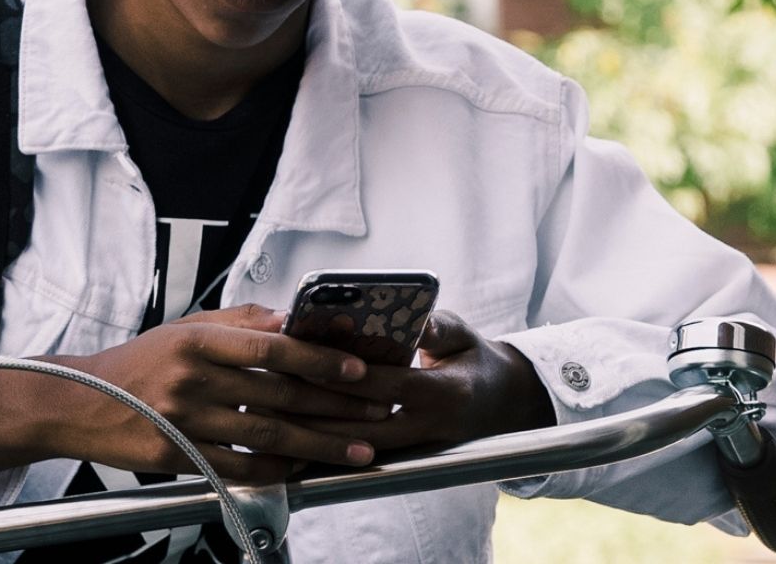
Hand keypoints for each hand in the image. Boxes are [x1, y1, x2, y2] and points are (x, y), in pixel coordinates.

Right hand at [0, 305, 393, 480]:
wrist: (78, 402)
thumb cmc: (136, 363)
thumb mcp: (183, 326)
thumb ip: (238, 321)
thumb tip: (290, 317)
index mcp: (198, 340)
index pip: (273, 347)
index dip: (320, 357)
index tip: (357, 367)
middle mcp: (193, 378)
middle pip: (281, 395)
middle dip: (337, 406)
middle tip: (377, 411)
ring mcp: (185, 419)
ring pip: (269, 435)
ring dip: (321, 445)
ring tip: (358, 449)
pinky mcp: (178, 455)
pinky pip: (240, 466)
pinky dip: (277, 471)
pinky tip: (306, 471)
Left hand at [290, 311, 555, 454]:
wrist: (500, 404)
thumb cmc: (473, 359)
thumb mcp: (464, 335)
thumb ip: (438, 327)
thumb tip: (414, 318)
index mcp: (446, 393)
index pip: (390, 385)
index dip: (349, 376)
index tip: (309, 363)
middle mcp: (429, 427)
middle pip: (364, 426)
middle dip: (318, 412)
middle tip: (275, 396)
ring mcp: (416, 449)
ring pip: (357, 448)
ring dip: (316, 436)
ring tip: (274, 420)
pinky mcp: (403, 459)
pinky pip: (359, 456)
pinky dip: (327, 448)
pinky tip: (293, 442)